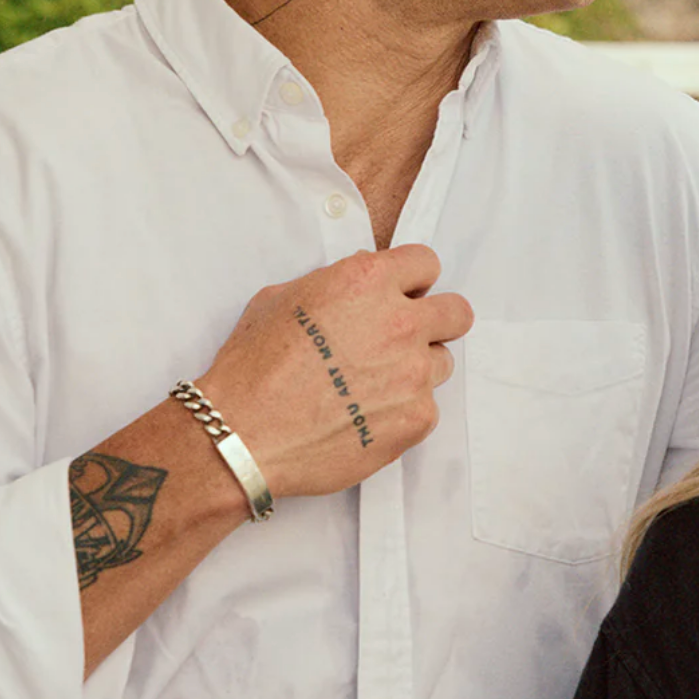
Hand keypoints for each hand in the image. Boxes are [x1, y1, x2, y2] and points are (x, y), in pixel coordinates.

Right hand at [193, 245, 471, 498]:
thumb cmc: (253, 369)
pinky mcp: (415, 418)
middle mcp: (399, 322)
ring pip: (441, 362)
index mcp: (366, 282)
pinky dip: (402, 410)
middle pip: (456, 312)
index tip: (402, 295)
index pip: (426, 263)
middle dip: (435, 321)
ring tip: (370, 385)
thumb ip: (335, 285)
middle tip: (404, 338)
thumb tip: (360, 290)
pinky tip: (365, 416)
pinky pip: (427, 406)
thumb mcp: (281, 298)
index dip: (412, 280)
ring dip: (416, 369)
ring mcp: (413, 373)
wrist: (242, 435)